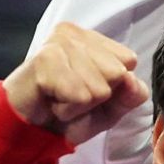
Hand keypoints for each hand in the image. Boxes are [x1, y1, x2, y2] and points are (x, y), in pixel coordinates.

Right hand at [3, 22, 147, 145]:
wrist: (30, 130)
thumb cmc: (70, 113)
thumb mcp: (112, 107)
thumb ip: (132, 93)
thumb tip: (133, 80)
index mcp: (92, 38)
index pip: (129, 60)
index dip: (114, 86)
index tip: (88, 90)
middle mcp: (75, 33)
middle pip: (117, 73)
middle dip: (97, 96)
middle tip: (70, 96)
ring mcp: (58, 43)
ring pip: (99, 88)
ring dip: (81, 105)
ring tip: (60, 99)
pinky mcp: (45, 60)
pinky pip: (80, 96)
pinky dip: (68, 108)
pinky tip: (51, 101)